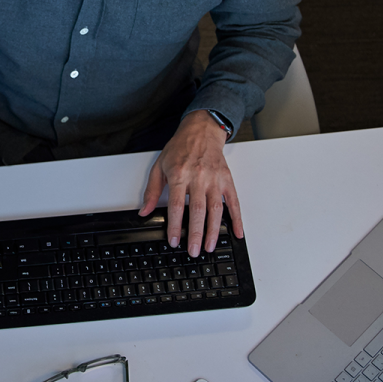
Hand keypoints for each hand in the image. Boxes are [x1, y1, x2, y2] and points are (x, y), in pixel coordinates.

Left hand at [137, 110, 243, 257]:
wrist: (201, 130)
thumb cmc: (180, 148)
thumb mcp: (160, 166)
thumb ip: (152, 190)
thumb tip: (145, 211)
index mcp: (180, 174)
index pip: (176, 205)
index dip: (175, 225)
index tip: (174, 240)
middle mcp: (198, 177)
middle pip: (197, 210)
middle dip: (195, 233)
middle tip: (193, 251)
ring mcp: (215, 179)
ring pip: (216, 209)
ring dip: (213, 230)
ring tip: (209, 246)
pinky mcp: (227, 180)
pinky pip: (234, 202)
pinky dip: (237, 219)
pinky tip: (237, 232)